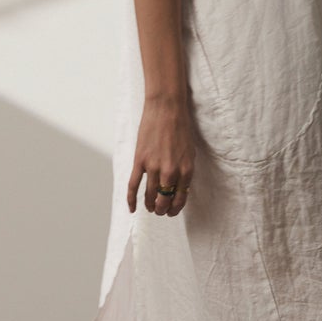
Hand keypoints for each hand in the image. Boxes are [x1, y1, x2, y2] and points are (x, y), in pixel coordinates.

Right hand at [128, 91, 196, 216]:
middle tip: (160, 211)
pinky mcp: (140, 161)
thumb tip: (178, 187)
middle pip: (164, 200)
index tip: (172, 211)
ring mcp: (154, 167)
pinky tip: (133, 209)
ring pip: (150, 195)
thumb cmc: (180, 128)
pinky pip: (134, 186)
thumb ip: (184, 170)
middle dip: (162, 209)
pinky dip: (132, 200)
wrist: (166, 109)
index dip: (175, 208)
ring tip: (150, 208)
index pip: (180, 198)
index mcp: (186, 170)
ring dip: (150, 205)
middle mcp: (171, 171)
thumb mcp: (190, 152)